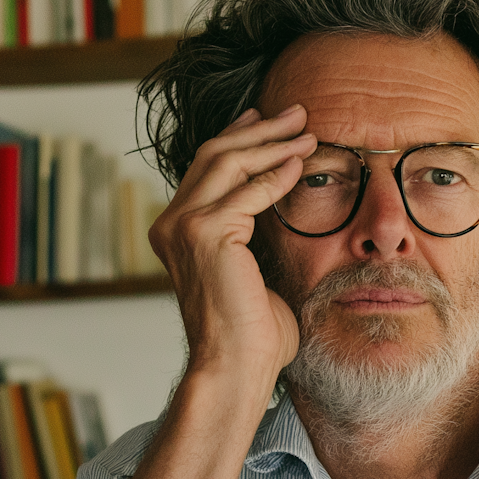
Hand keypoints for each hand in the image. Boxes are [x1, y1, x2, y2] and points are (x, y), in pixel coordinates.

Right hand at [148, 106, 313, 394]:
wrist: (235, 366)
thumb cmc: (250, 333)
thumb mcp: (252, 271)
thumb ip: (254, 237)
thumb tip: (279, 207)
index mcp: (177, 230)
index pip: (207, 168)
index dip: (237, 138)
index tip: (266, 119)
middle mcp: (172, 222)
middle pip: (215, 154)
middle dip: (258, 129)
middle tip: (296, 112)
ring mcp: (185, 226)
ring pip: (229, 162)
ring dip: (272, 143)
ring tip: (306, 130)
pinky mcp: (207, 233)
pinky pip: (249, 191)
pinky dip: (277, 173)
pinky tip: (302, 163)